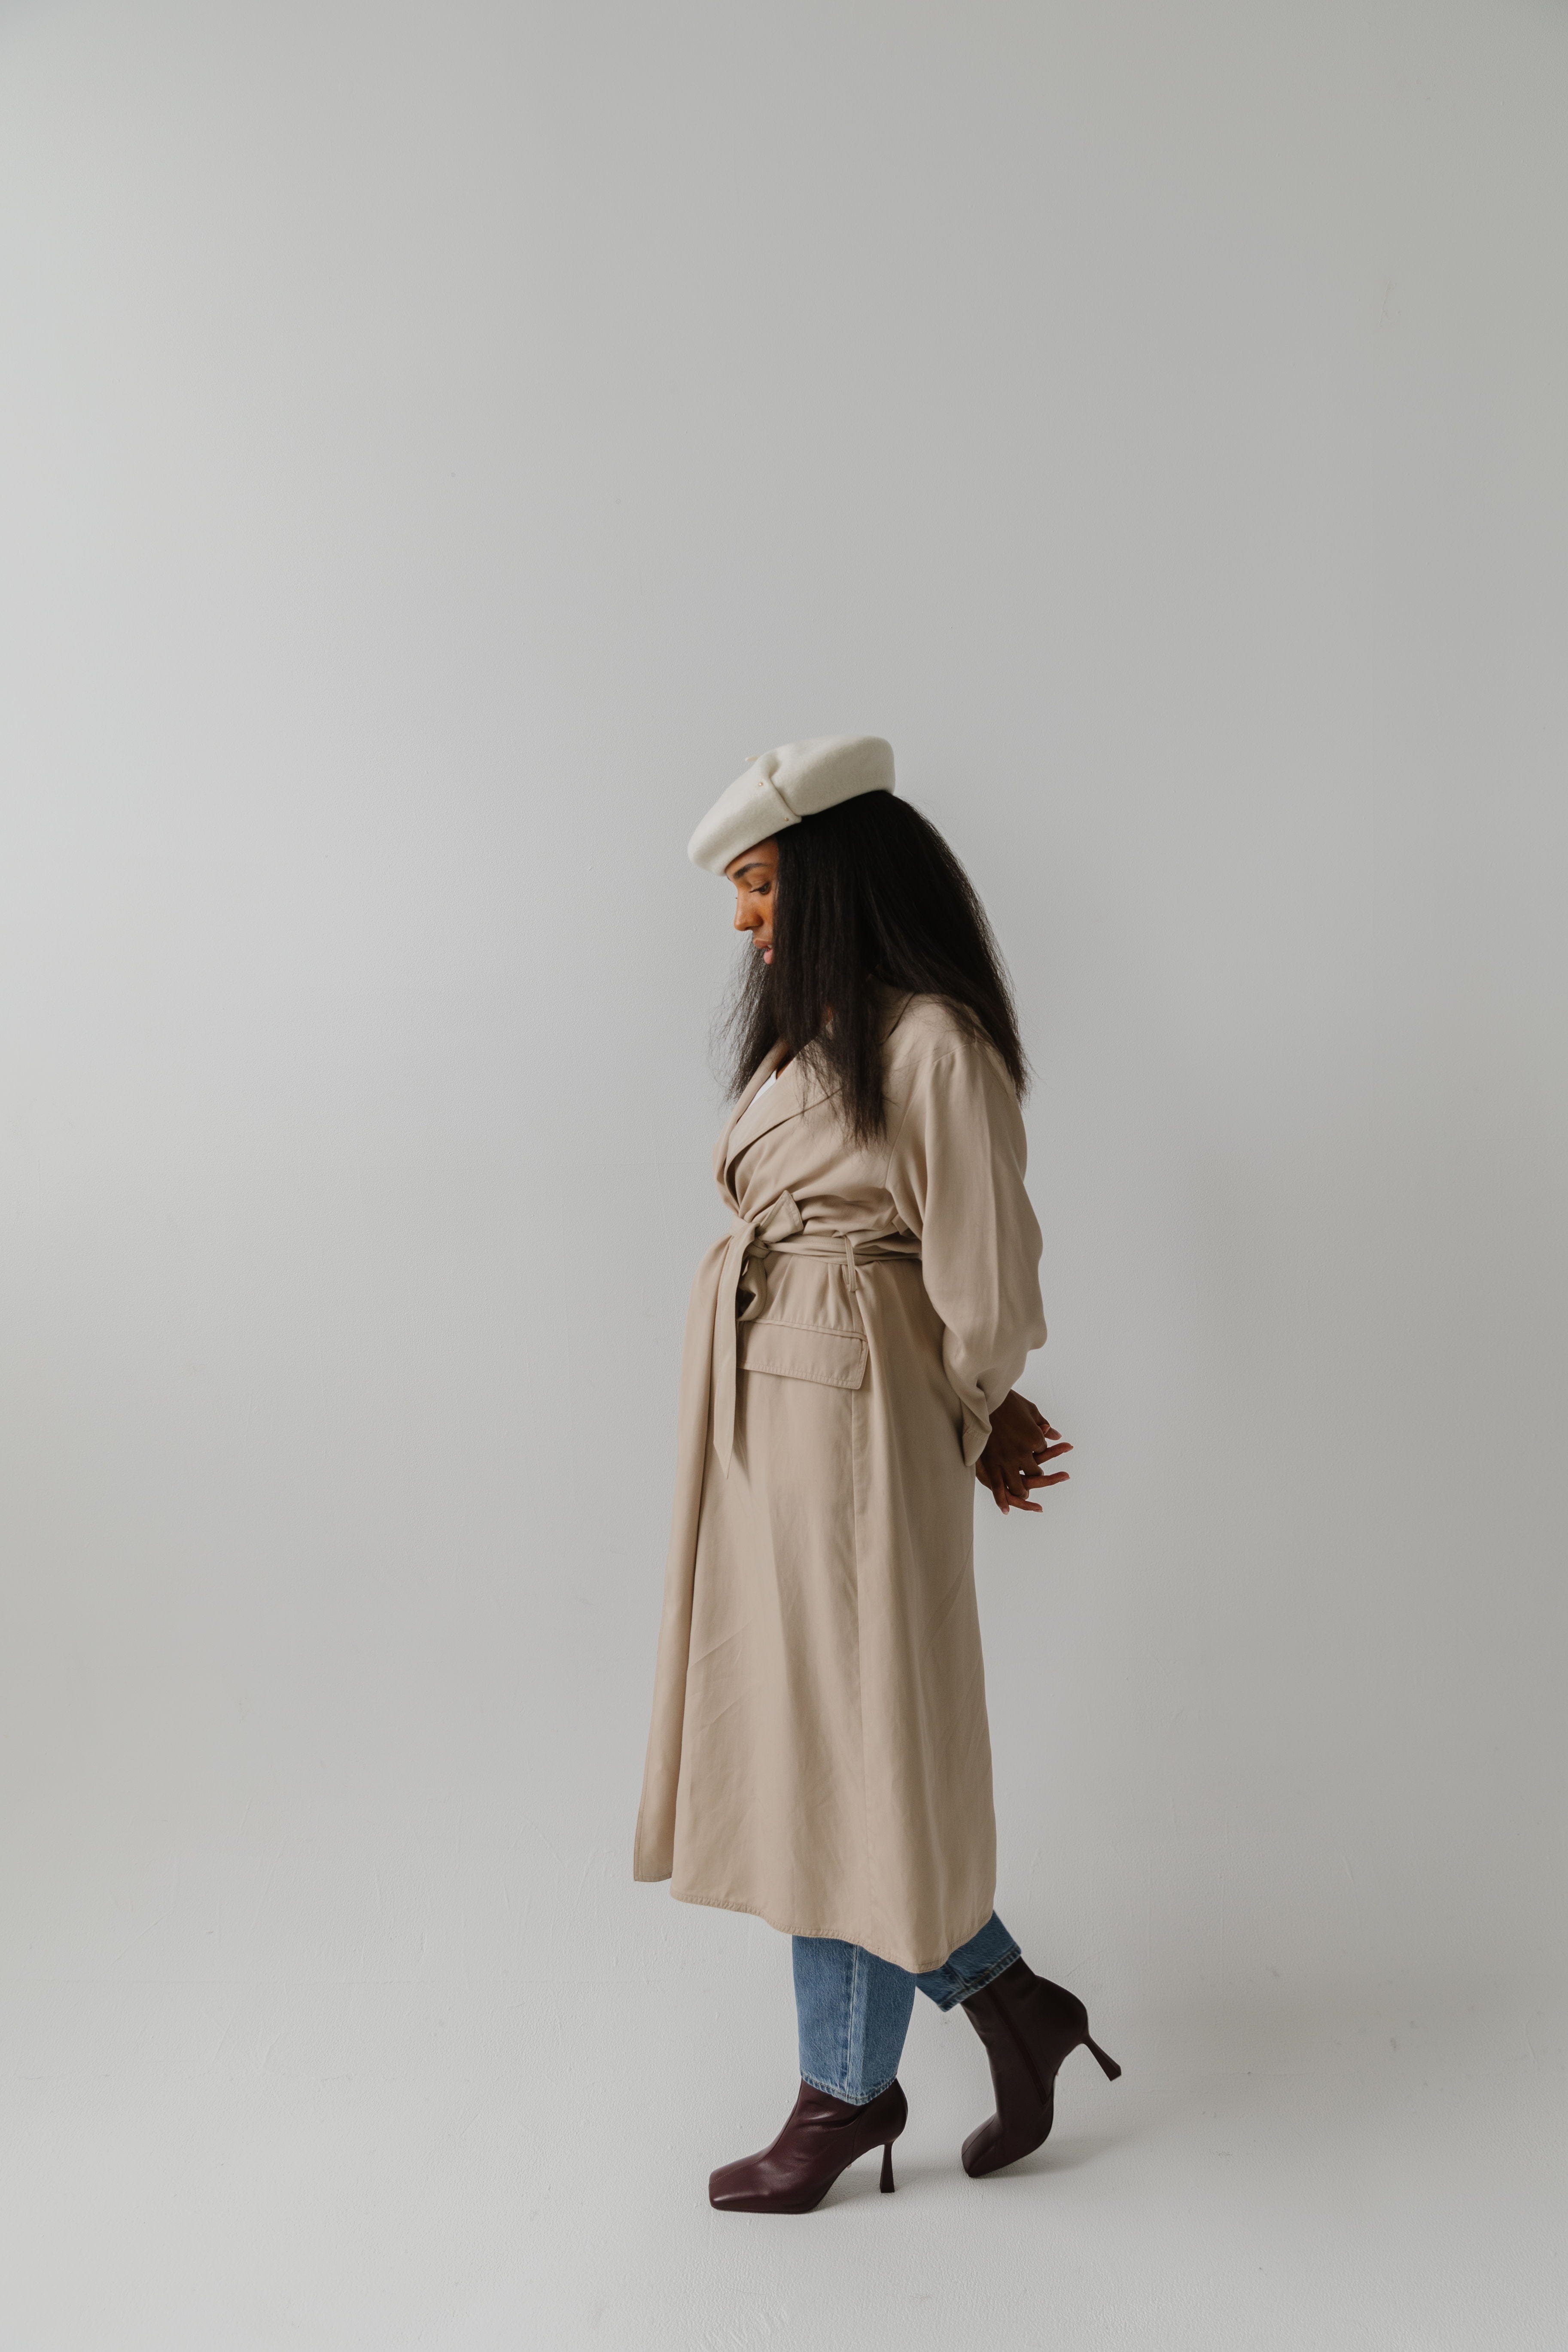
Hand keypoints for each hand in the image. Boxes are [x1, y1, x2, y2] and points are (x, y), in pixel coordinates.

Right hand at [976, 1391, 1071, 1514]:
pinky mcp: (990, 1465)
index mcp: (1035, 1439)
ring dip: (1023, 1491)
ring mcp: (1007, 1461)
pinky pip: (998, 1488)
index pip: (1044, 1453)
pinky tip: (1007, 1510)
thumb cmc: (1008, 1401)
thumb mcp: (1031, 1410)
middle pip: (1035, 1473)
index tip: (1037, 1449)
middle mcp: (1023, 1453)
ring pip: (1019, 1486)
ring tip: (1024, 1492)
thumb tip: (1057, 1435)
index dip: (1042, 1452)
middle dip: (1035, 1474)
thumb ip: (1044, 1425)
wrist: (983, 1398)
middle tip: (1034, 1473)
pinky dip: (1003, 1501)